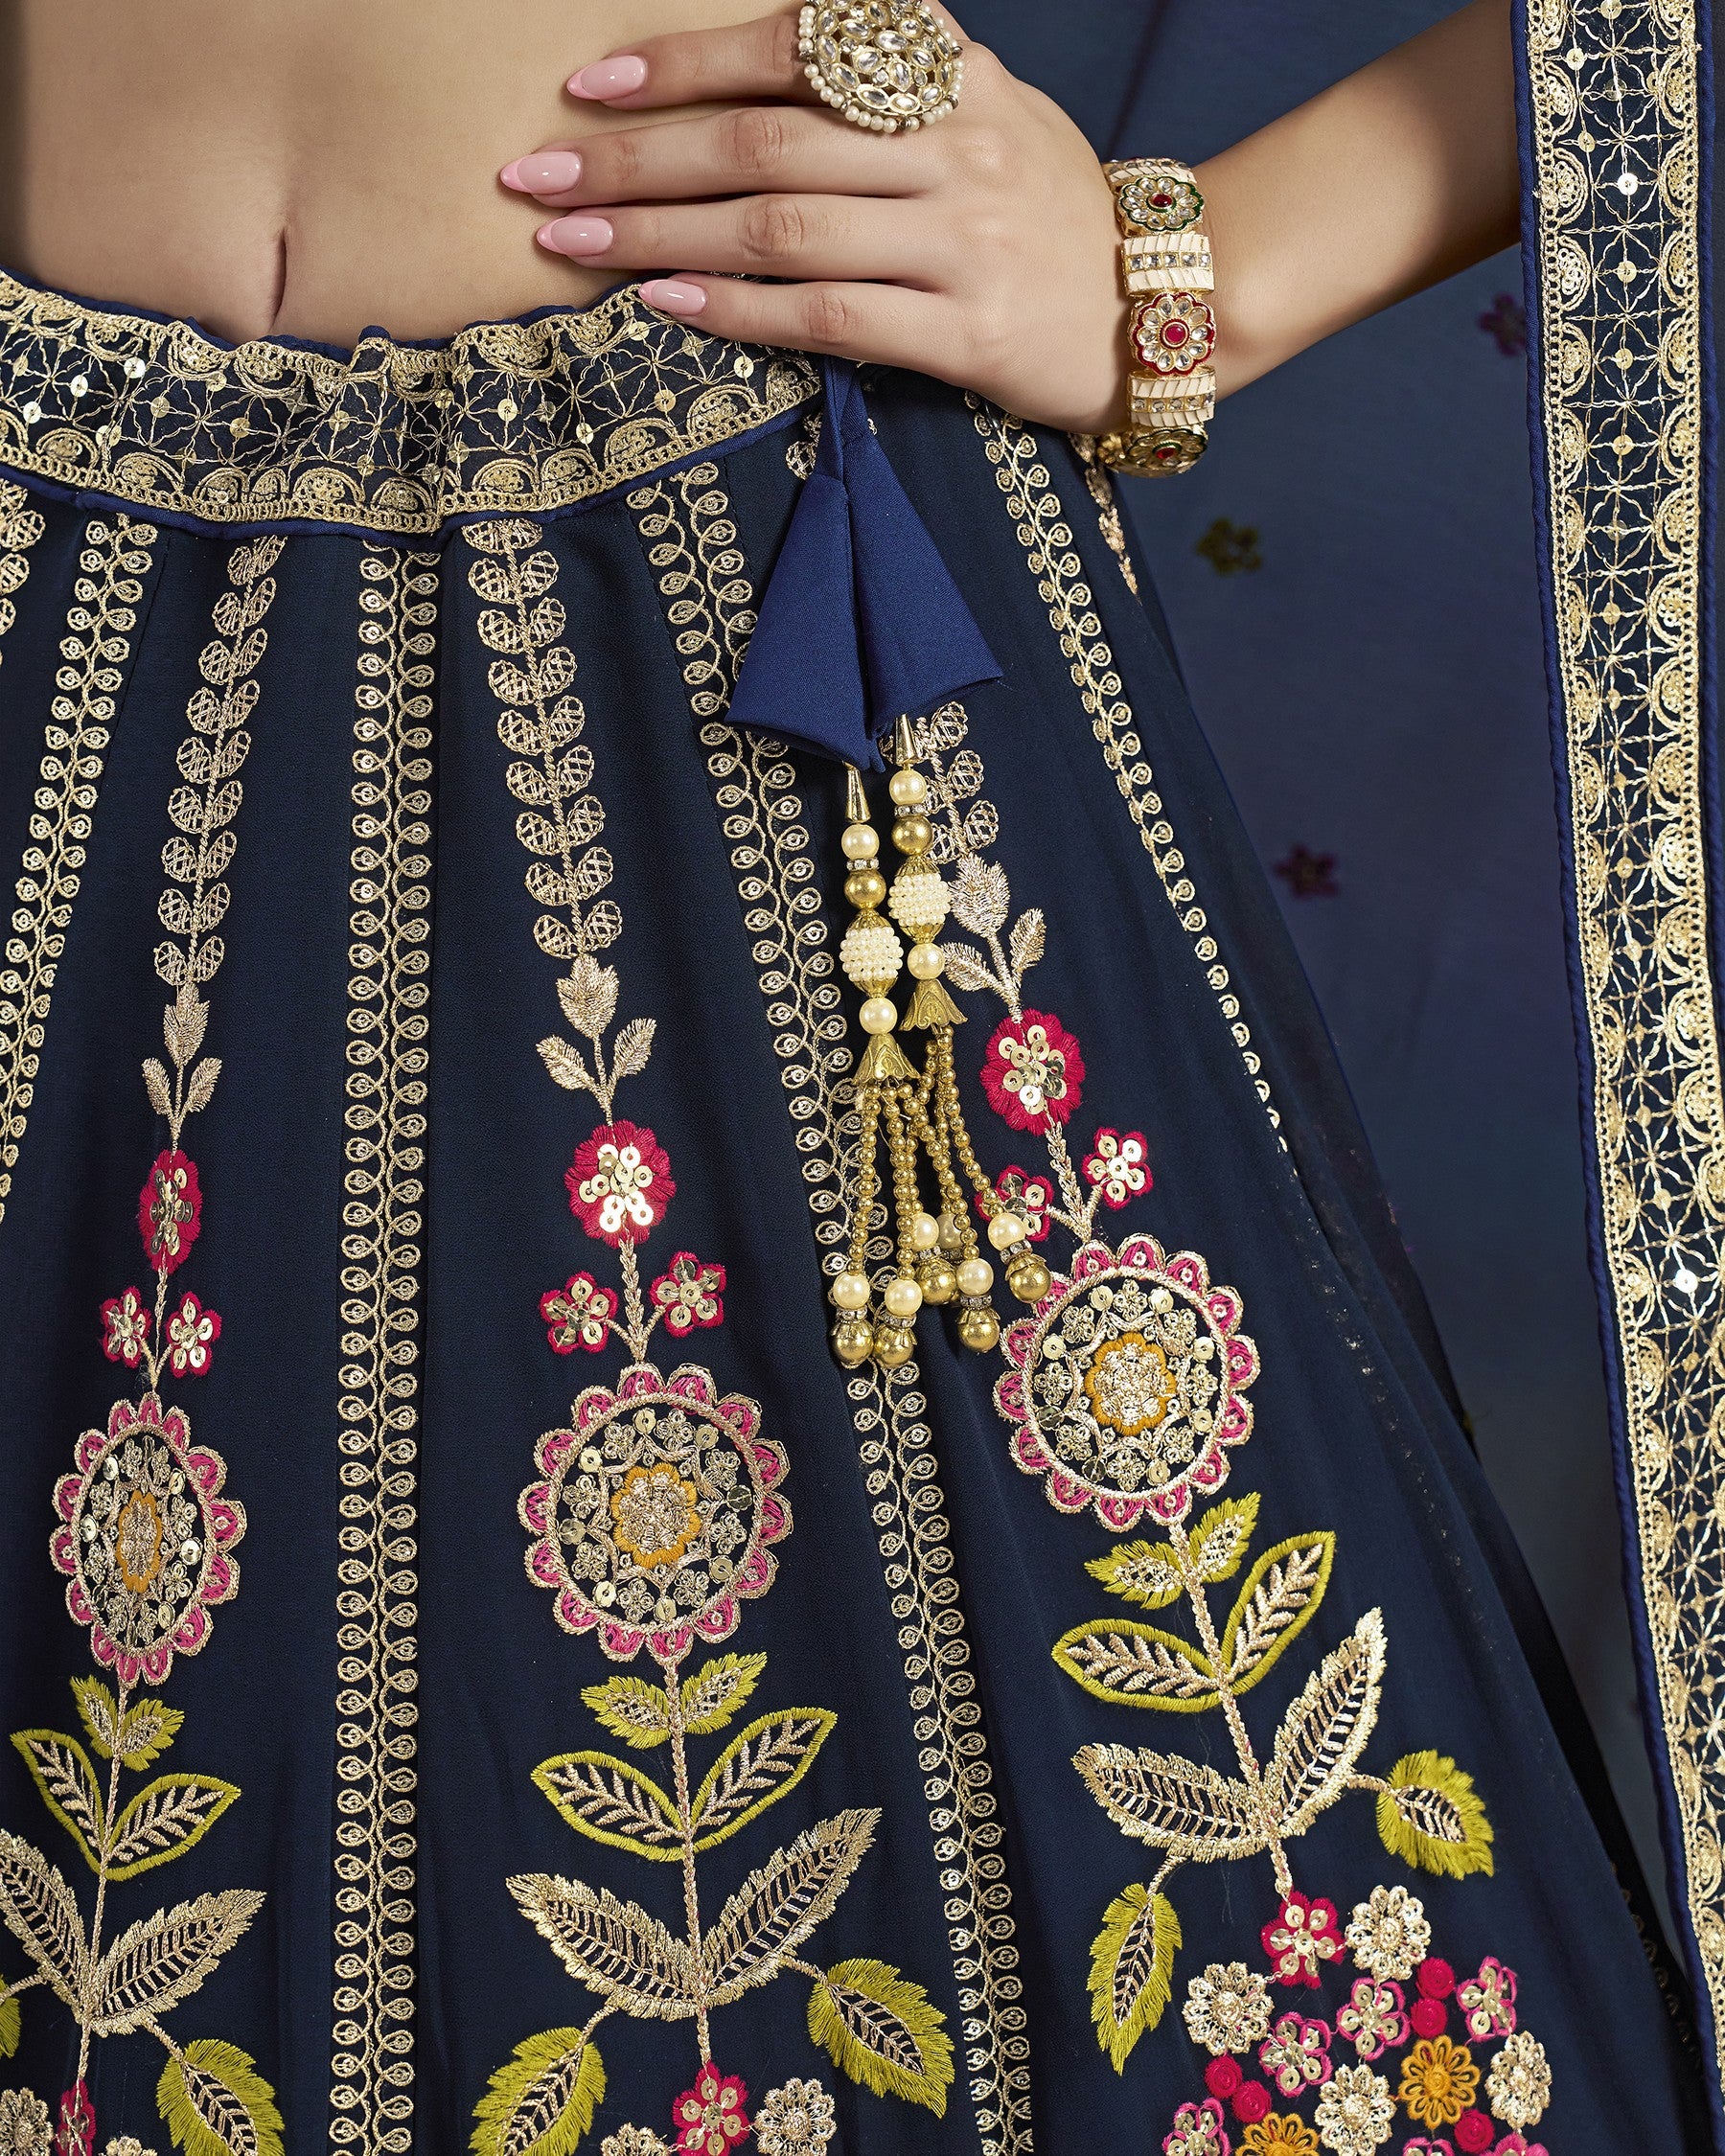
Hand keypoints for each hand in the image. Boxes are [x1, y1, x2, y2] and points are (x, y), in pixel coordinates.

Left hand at [498, 7, 1129, 434]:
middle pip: (764, 145)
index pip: (794, 50)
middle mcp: (955, 149)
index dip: (682, 64)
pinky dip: (739, 311)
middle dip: (636, 159)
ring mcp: (964, 242)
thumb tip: (786, 25)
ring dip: (660, 237)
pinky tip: (667, 303)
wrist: (1159, 310)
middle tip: (536, 179)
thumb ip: (898, 66)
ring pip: (783, 231)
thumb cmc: (1048, 210)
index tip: (586, 84)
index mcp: (950, 79)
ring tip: (572, 246)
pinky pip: (831, 318)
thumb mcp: (991, 104)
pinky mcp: (968, 333)